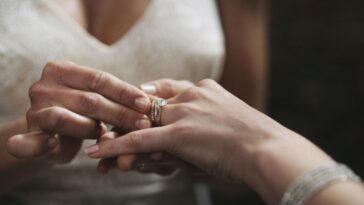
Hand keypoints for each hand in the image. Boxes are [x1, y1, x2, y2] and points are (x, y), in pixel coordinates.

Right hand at [7, 61, 151, 163]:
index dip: (125, 92)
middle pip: (89, 99)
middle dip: (120, 113)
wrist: (51, 136)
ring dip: (97, 130)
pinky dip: (45, 143)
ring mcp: (34, 108)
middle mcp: (45, 84)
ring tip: (122, 139)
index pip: (100, 79)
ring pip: (68, 118)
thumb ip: (116, 99)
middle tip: (145, 124)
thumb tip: (153, 101)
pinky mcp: (28, 132)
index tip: (148, 104)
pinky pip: (31, 141)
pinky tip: (60, 144)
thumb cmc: (82, 115)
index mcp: (63, 70)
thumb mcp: (98, 101)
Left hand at [85, 79, 279, 180]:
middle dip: (127, 119)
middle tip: (107, 128)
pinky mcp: (179, 134)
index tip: (133, 103)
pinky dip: (118, 146)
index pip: (166, 89)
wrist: (270, 151)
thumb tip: (198, 129)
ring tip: (99, 147)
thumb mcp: (232, 122)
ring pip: (142, 123)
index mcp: (205, 88)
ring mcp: (184, 113)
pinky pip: (140, 140)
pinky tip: (99, 152)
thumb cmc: (257, 142)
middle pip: (149, 105)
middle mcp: (191, 95)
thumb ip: (211, 119)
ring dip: (119, 136)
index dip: (147, 97)